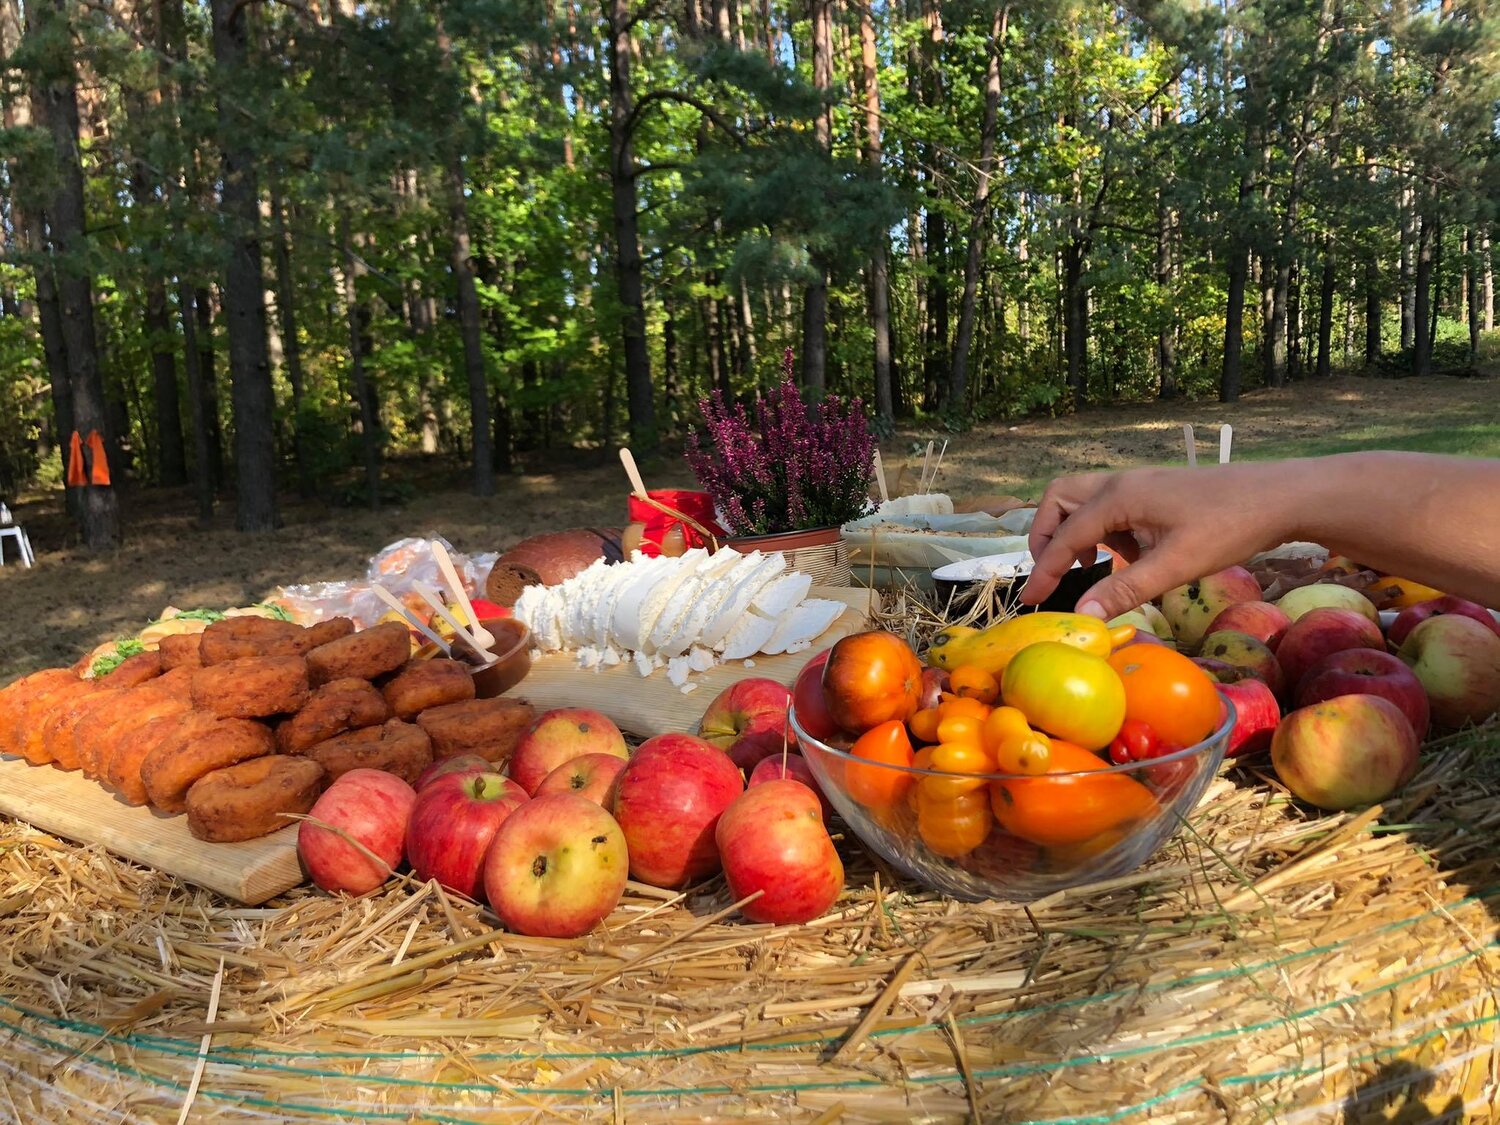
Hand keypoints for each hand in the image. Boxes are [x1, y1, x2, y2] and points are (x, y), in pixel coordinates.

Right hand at [1019, 464, 1298, 619]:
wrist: (1277, 497)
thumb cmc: (1229, 527)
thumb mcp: (1176, 566)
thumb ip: (1125, 589)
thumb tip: (1081, 615)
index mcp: (1118, 498)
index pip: (1064, 536)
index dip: (1044, 571)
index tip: (1031, 601)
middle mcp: (1119, 484)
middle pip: (1058, 500)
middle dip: (1046, 536)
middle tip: (1053, 573)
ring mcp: (1136, 484)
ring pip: (1081, 500)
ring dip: (1074, 532)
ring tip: (1092, 568)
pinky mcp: (1152, 492)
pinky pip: (1108, 507)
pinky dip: (1103, 531)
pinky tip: (1130, 558)